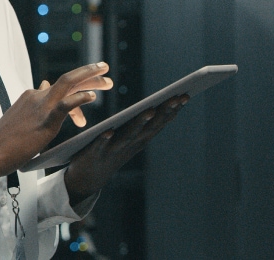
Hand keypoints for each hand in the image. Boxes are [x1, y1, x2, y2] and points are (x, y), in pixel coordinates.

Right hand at [0, 62, 112, 180]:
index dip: (77, 89)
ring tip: (107, 81)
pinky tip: (92, 97)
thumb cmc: (5, 141)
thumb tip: (44, 85)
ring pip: (69, 83)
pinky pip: (66, 104)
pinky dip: (80, 98)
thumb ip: (34, 103)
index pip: (59, 87)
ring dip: (90, 79)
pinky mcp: (45, 120)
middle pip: (67, 79)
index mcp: (32, 96)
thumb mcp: (21, 116)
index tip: (90, 93)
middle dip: (89, 74)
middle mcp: (36, 95)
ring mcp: (41, 106)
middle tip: (106, 71)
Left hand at [63, 94, 189, 205]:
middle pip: (149, 127)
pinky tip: (108, 132)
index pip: (159, 123)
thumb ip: (141, 125)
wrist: (88, 178)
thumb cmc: (111, 152)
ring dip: (140, 124)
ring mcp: (114, 151)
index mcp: (139, 140)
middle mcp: (130, 145)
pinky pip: (100, 146)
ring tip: (150, 110)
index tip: (185, 95)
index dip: (172, 110)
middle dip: (164, 112)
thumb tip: (156, 107)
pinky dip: (104, 140)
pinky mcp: (94, 154)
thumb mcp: (130, 139)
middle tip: (177, 97)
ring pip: (129, 136)